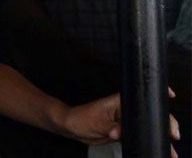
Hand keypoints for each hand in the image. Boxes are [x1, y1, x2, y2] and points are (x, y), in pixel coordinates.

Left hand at [62, 89, 179, 156]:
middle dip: (165, 123)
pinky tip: (156, 149)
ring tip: (170, 150)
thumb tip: (120, 133)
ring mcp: (127, 121)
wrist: (73, 128)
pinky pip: (139, 136)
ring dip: (158, 136)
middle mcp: (126, 109)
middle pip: (150, 114)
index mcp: (121, 101)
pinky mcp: (125, 132)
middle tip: (174, 135)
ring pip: (147, 127)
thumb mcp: (97, 122)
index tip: (170, 96)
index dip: (158, 95)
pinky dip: (148, 141)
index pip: (142, 96)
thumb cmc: (81, 118)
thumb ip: (111, 127)